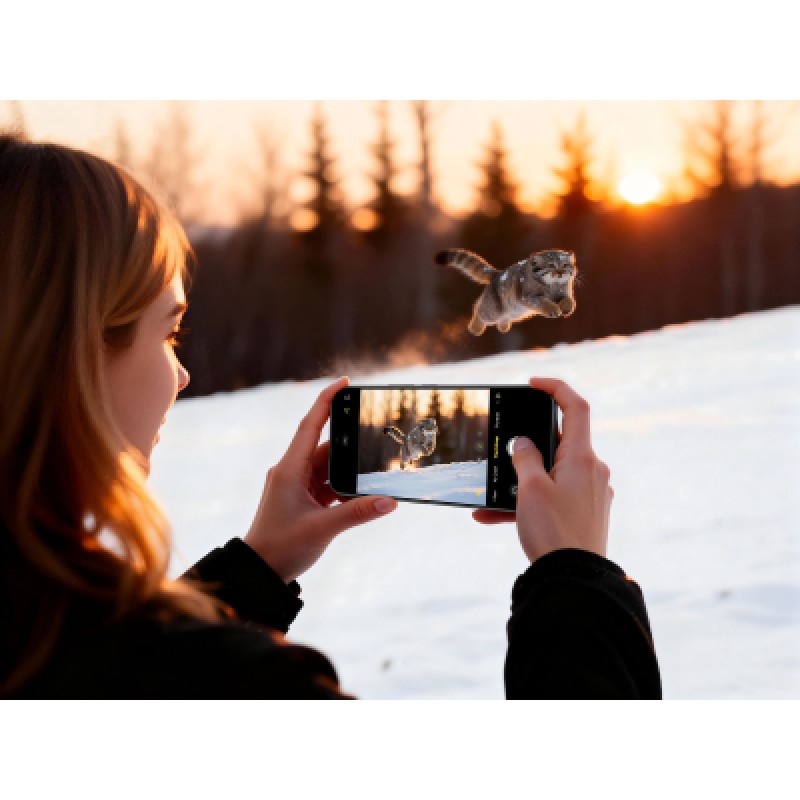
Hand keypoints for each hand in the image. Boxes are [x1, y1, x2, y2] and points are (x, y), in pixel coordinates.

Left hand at [243, 376, 396, 582]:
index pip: (310, 424)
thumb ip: (357, 513)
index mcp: (289, 469)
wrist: (259, 572)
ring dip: (349, 473)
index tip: (344, 382)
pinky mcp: (302, 499)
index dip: (327, 400)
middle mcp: (291, 471)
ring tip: (373, 475)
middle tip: (376, 439)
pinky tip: (361, 497)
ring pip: (329, 468)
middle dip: (352, 446)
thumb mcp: (323, 528)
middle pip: (326, 447)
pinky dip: (344, 489)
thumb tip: (389, 502)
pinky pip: (327, 484)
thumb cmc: (281, 548)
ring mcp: (296, 485)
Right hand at [472, 377, 611, 563]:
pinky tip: (492, 517)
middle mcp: (592, 471)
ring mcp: (591, 493)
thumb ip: (525, 458)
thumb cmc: (554, 532)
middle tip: (505, 451)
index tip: (534, 383)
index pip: (576, 408)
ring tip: (489, 499)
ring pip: (551, 474)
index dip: (556, 388)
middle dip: (528, 446)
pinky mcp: (585, 513)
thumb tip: (523, 442)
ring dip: (521, 481)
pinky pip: (553, 497)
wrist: (574, 579)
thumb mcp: (530, 489)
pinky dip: (528, 502)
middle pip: (560, 442)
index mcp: (582, 458)